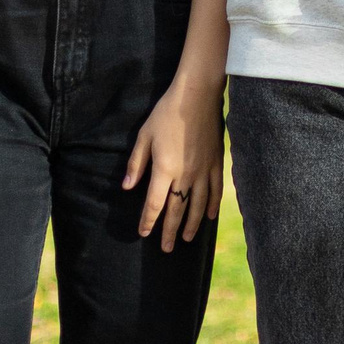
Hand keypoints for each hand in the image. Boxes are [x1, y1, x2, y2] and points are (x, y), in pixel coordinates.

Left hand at [123, 75, 223, 252]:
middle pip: (177, 210)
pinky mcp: (216, 162)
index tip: (144, 233)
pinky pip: (215, 190)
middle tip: (167, 248)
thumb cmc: (166, 113)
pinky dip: (212, 206)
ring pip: (198, 204)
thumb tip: (127, 188)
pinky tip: (210, 217)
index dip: (149, 221)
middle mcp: (185, 175)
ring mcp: (203, 170)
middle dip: (171, 231)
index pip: (154, 204)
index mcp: (164, 169)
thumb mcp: (144, 136)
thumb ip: (136, 164)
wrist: (198, 95)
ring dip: (192, 224)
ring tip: (188, 239)